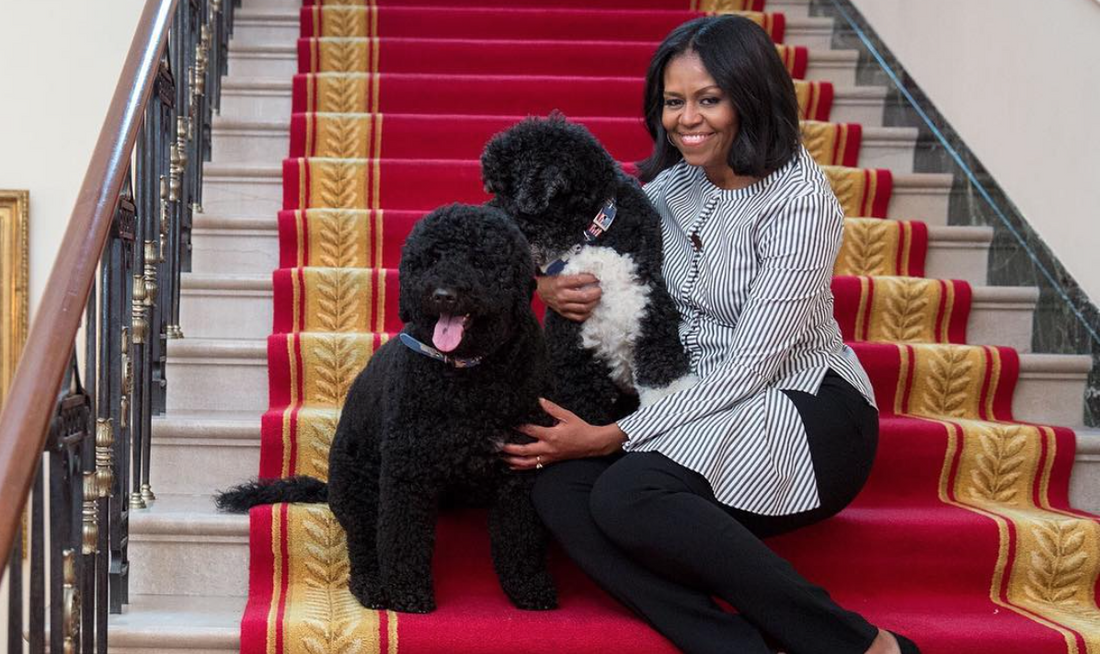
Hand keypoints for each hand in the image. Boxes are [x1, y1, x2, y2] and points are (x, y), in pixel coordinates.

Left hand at [502, 398, 625, 469]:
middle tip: (498, 446)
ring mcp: (549, 456)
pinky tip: (513, 465)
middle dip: (510, 449)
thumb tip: (540, 400)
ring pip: (528, 462)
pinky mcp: (551, 460)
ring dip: (514, 460)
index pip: (531, 431)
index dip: (518, 427)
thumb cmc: (580, 429)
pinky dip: (522, 466)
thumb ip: (552, 409)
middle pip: (525, 450)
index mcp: (552, 435)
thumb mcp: (567, 416)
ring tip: (502, 457)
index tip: (508, 424)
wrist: (592, 444)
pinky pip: (534, 465)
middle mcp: (549, 448)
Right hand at [536, 274, 600, 321]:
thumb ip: (574, 274)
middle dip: (596, 293)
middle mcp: (562, 295)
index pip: (580, 281)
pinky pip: (579, 317)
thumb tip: (591, 273)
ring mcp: (563, 306)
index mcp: (561, 283)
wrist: (540, 290)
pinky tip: (590, 308)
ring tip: (597, 298)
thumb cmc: (552, 280)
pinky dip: (587, 313)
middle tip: (600, 289)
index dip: (591, 279)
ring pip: (584, 308)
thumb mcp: (560, 273)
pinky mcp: (564, 313)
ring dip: (594, 303)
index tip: (597, 278)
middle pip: (584, 297)